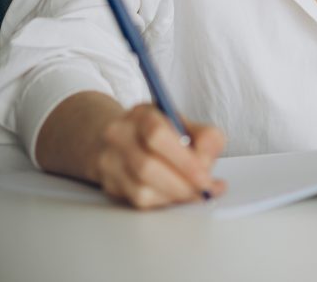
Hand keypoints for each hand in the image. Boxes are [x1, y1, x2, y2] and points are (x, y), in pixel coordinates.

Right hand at [93, 104, 226, 209]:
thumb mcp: (187, 124)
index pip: (157, 134)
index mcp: (142, 115)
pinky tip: (180, 195)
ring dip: (176, 195)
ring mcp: (110, 161)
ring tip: (197, 192)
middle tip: (206, 189)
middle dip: (183, 183)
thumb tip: (206, 161)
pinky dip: (166, 201)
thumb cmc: (163, 131)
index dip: (184, 159)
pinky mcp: (111, 184)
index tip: (205, 175)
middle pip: (148, 166)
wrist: (125, 138)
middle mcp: (120, 136)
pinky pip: (140, 201)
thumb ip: (205, 137)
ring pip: (142, 189)